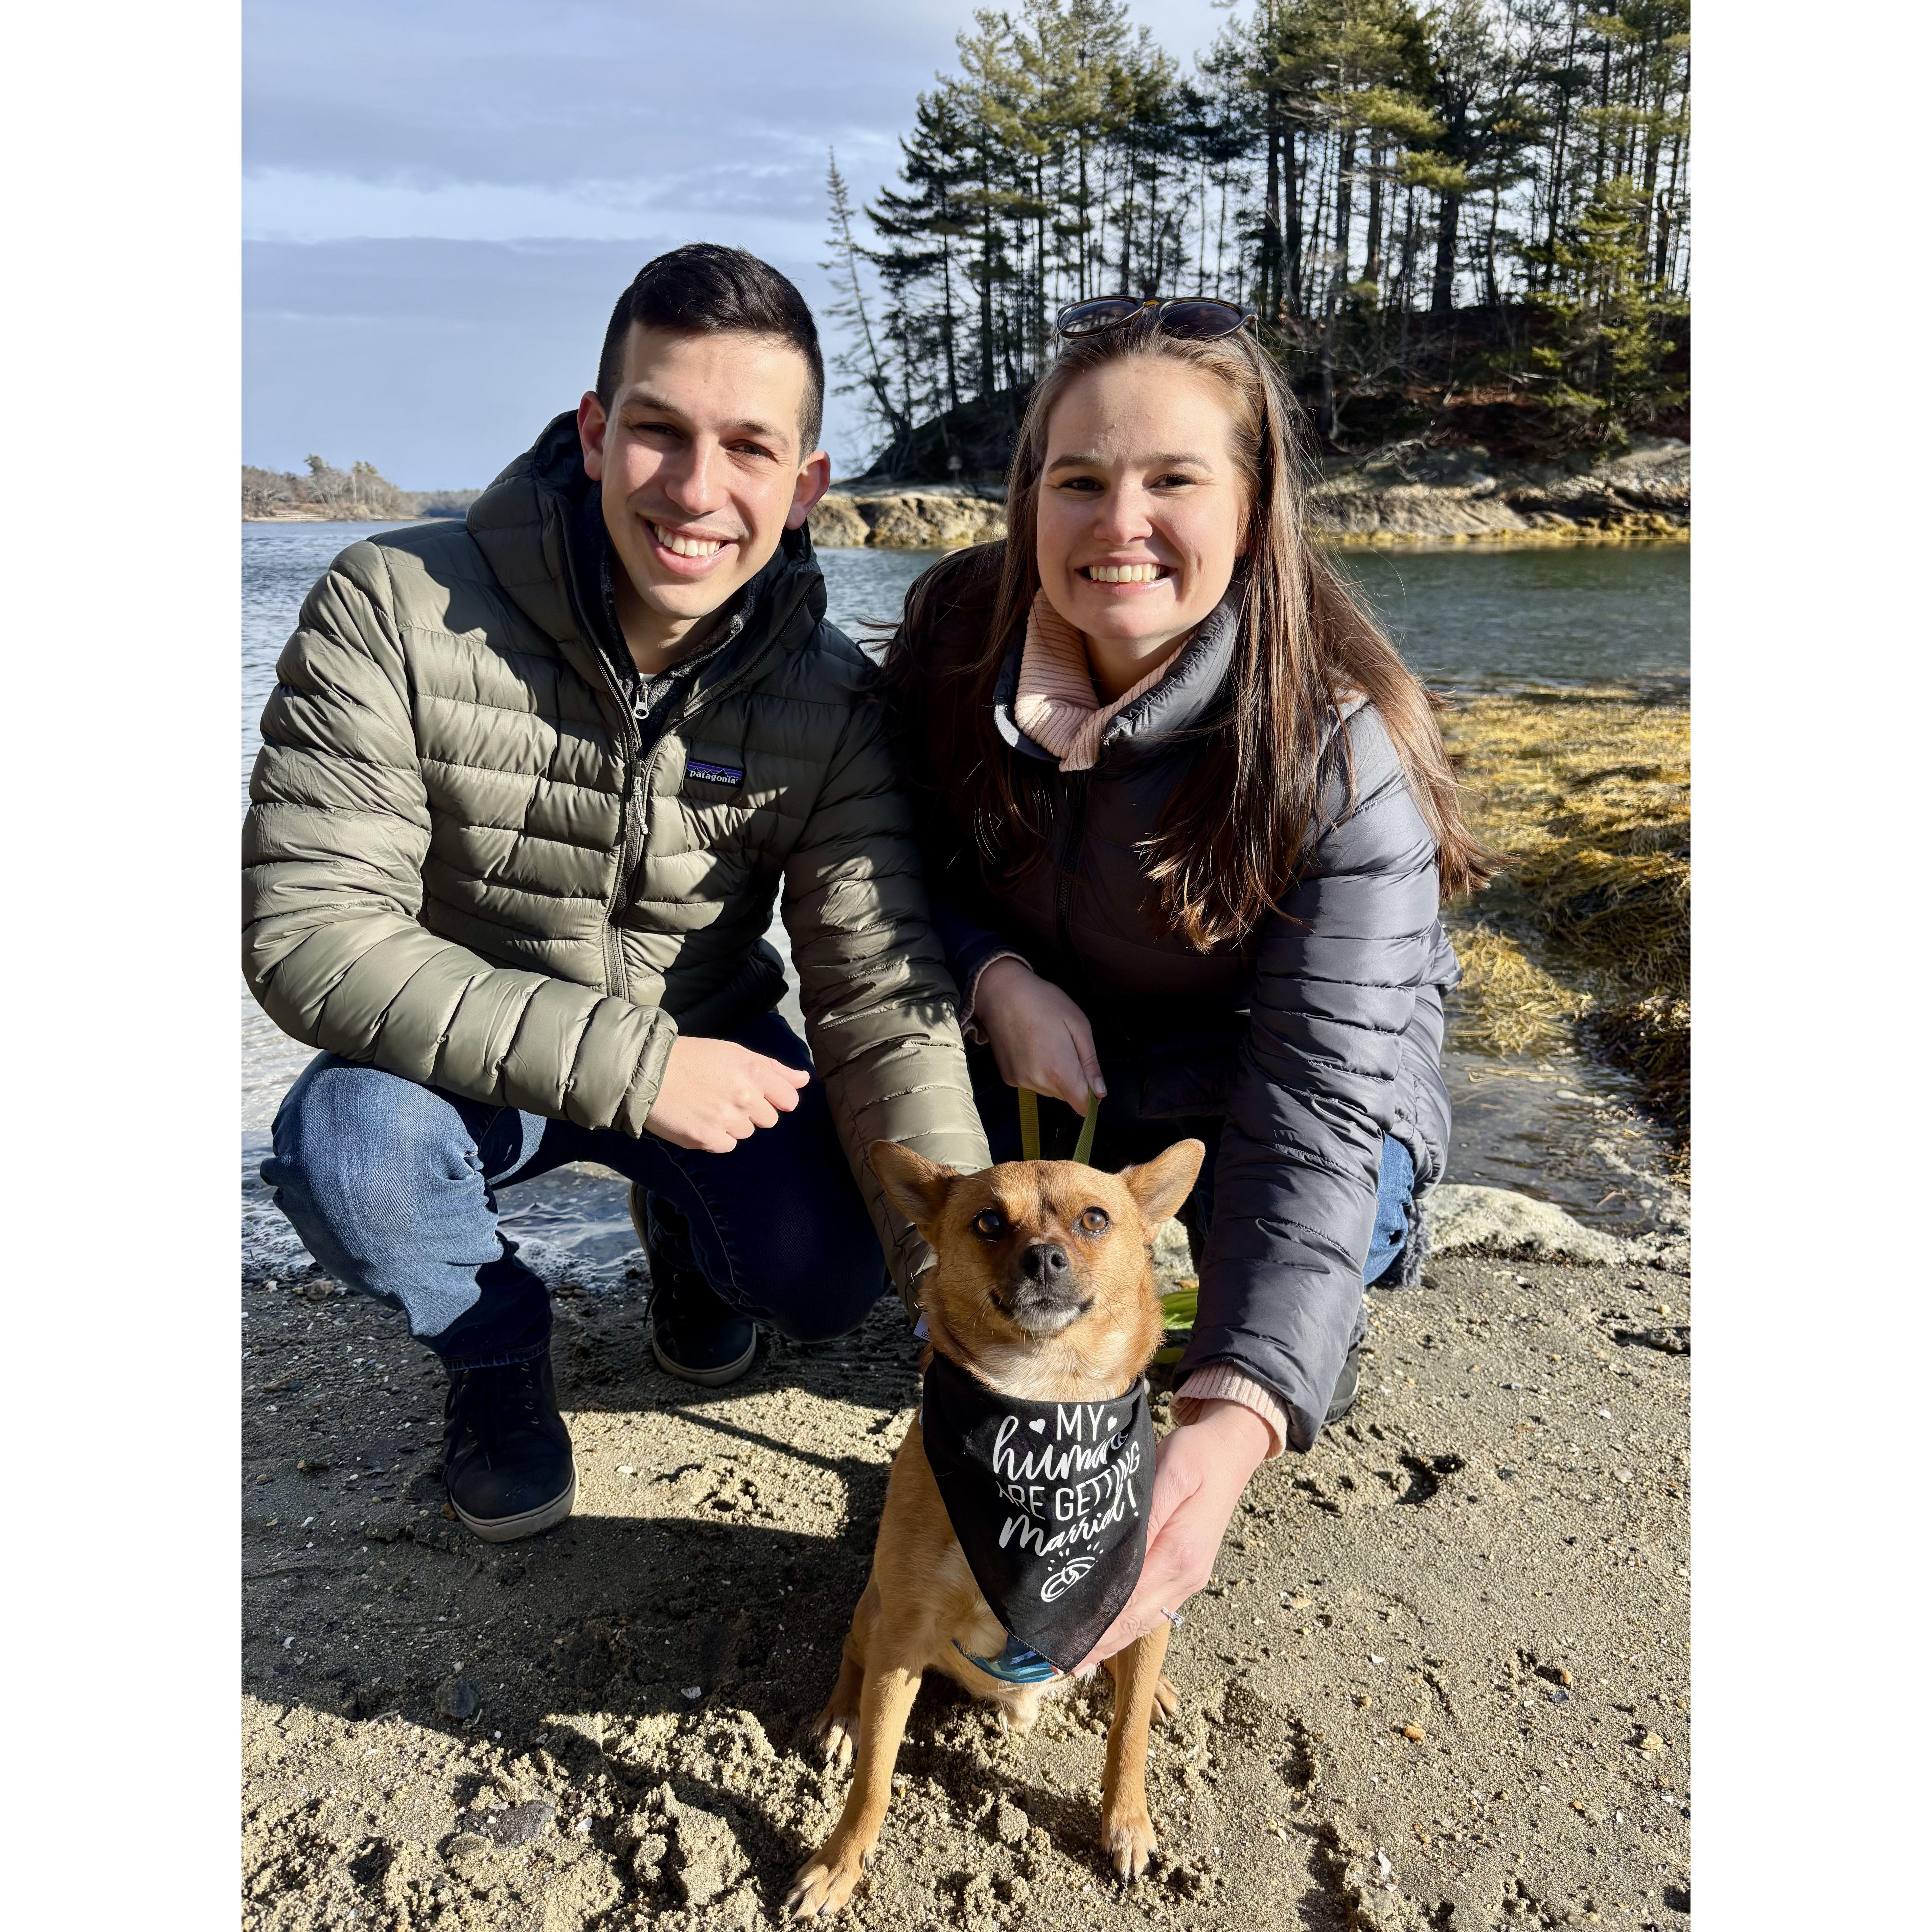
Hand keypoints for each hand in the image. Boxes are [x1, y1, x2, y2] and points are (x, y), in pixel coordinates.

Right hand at [643, 1036, 810, 1152]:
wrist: (648, 1072)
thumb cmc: (692, 1058)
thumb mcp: (736, 1053)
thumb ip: (775, 1069)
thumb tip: (806, 1080)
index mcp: (755, 1071)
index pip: (789, 1099)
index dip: (776, 1098)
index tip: (758, 1094)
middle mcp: (746, 1097)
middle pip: (769, 1119)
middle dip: (753, 1110)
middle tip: (725, 1096)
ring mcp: (727, 1120)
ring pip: (747, 1132)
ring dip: (733, 1123)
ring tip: (708, 1105)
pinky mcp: (708, 1139)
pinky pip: (727, 1145)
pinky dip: (716, 1136)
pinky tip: (700, 1119)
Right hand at [973, 958, 1105, 1116]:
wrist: (1001, 993)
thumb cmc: (1045, 1002)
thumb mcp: (1078, 1025)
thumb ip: (1090, 1063)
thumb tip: (1100, 1093)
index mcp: (1060, 1070)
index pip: (1082, 1106)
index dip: (1092, 1098)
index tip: (1091, 1081)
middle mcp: (1038, 1082)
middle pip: (1067, 1096)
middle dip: (1072, 1079)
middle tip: (1065, 1047)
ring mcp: (1020, 1081)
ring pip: (1050, 1090)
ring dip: (1054, 1076)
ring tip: (1047, 1045)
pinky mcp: (1008, 1078)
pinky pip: (1032, 1083)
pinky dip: (1037, 1072)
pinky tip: (1032, 1049)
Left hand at [1075, 1400, 1271, 1669]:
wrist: (1232, 1450)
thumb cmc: (1196, 1456)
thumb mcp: (1170, 1473)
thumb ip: (1146, 1515)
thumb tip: (1118, 1554)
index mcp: (1179, 1555)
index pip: (1128, 1604)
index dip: (1094, 1628)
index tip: (1061, 1647)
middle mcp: (1186, 1576)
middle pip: (1134, 1621)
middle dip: (1096, 1644)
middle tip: (1054, 1665)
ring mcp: (1189, 1578)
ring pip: (1144, 1621)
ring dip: (1111, 1641)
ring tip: (1073, 1659)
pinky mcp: (1188, 1571)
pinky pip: (1154, 1608)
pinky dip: (1128, 1625)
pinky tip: (1109, 1634)